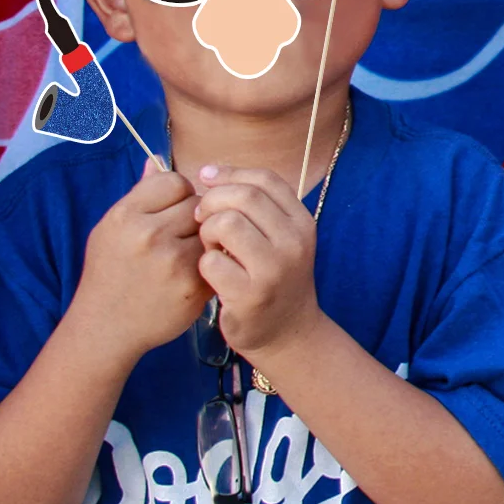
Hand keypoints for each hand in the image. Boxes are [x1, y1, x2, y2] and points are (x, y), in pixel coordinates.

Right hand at [72, 160, 209, 362]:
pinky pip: (218, 255)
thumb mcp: (110, 228)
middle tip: (184, 232)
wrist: (105, 328)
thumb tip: (156, 160)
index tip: (172, 210)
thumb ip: (138, 195)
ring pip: (212, 228)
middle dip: (197, 214)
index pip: (175, 181)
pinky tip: (196, 268)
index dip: (179, 193)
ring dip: (208, 235)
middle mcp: (148, 235)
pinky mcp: (194, 284)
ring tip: (188, 250)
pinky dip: (213, 259)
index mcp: (125, 216)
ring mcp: (173, 261)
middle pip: (198, 202)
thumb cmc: (110, 272)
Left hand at [195, 166, 320, 360]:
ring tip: (209, 245)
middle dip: (213, 200)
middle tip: (201, 217)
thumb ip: (255, 206)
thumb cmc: (273, 277)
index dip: (230, 173)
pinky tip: (210, 272)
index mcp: (302, 222)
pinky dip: (203, 263)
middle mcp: (294, 242)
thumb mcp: (280, 238)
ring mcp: (274, 270)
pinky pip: (211, 262)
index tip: (206, 179)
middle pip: (244, 196)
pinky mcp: (250, 296)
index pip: (266, 179)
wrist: (287, 332)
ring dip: (207, 231)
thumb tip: (208, 170)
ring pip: (226, 224)